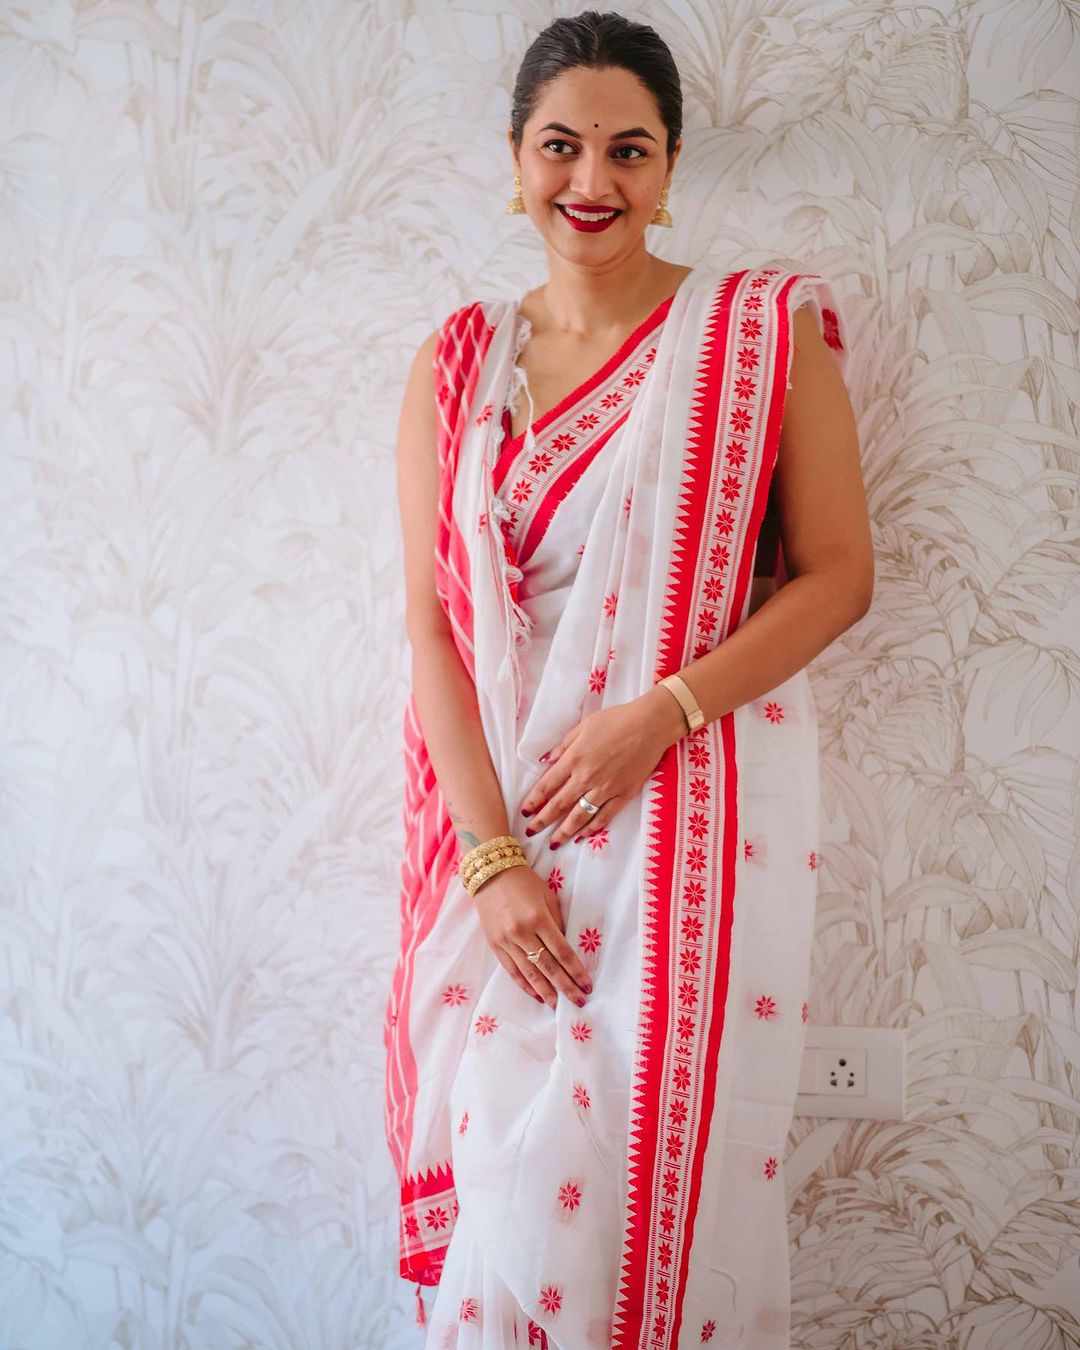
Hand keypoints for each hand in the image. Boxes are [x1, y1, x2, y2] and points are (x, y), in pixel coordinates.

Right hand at [472, 862, 592, 1009]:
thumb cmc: (524, 882)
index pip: (562, 952)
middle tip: (579, 1002)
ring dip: (546, 992)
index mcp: (538, 918)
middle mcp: (522, 933)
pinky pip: (512, 971)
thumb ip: (556, 923)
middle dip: (565, 987)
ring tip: (559, 1006)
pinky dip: (525, 985)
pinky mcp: (495, 945)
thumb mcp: (547, 896)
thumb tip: (565, 950)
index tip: (587, 985)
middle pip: (548, 967)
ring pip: (529, 974)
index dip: (576, 971)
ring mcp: (506, 941)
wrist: (490, 873)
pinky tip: (537, 995)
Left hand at [520, 688, 686, 848]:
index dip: (534, 800)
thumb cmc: (616, 720)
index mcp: (574, 759)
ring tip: (553, 843)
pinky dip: (593, 828)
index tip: (525, 811)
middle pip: (559, 804)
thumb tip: (546, 762)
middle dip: (543, 821)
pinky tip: (582, 836)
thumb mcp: (583, 726)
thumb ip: (563, 746)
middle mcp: (587, 777)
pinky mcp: (624, 794)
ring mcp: (606, 788)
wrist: (650, 725)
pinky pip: (605, 816)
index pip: (548, 785)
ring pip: (580, 815)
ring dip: (564, 831)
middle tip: (531, 832)